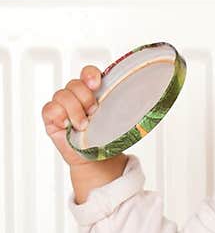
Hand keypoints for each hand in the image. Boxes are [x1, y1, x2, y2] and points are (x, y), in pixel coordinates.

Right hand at [42, 64, 127, 200]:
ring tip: (84, 125)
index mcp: (91, 92)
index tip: (96, 84)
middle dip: (85, 97)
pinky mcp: (51, 118)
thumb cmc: (106, 138)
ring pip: (62, 94)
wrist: (97, 160)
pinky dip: (60, 116)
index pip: (87, 73)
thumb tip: (146, 97)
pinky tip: (69, 126)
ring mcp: (62, 106)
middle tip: (94, 112)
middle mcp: (75, 96)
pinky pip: (50, 109)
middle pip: (74, 83)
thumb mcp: (117, 119)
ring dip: (75, 110)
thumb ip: (123, 105)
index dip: (90, 74)